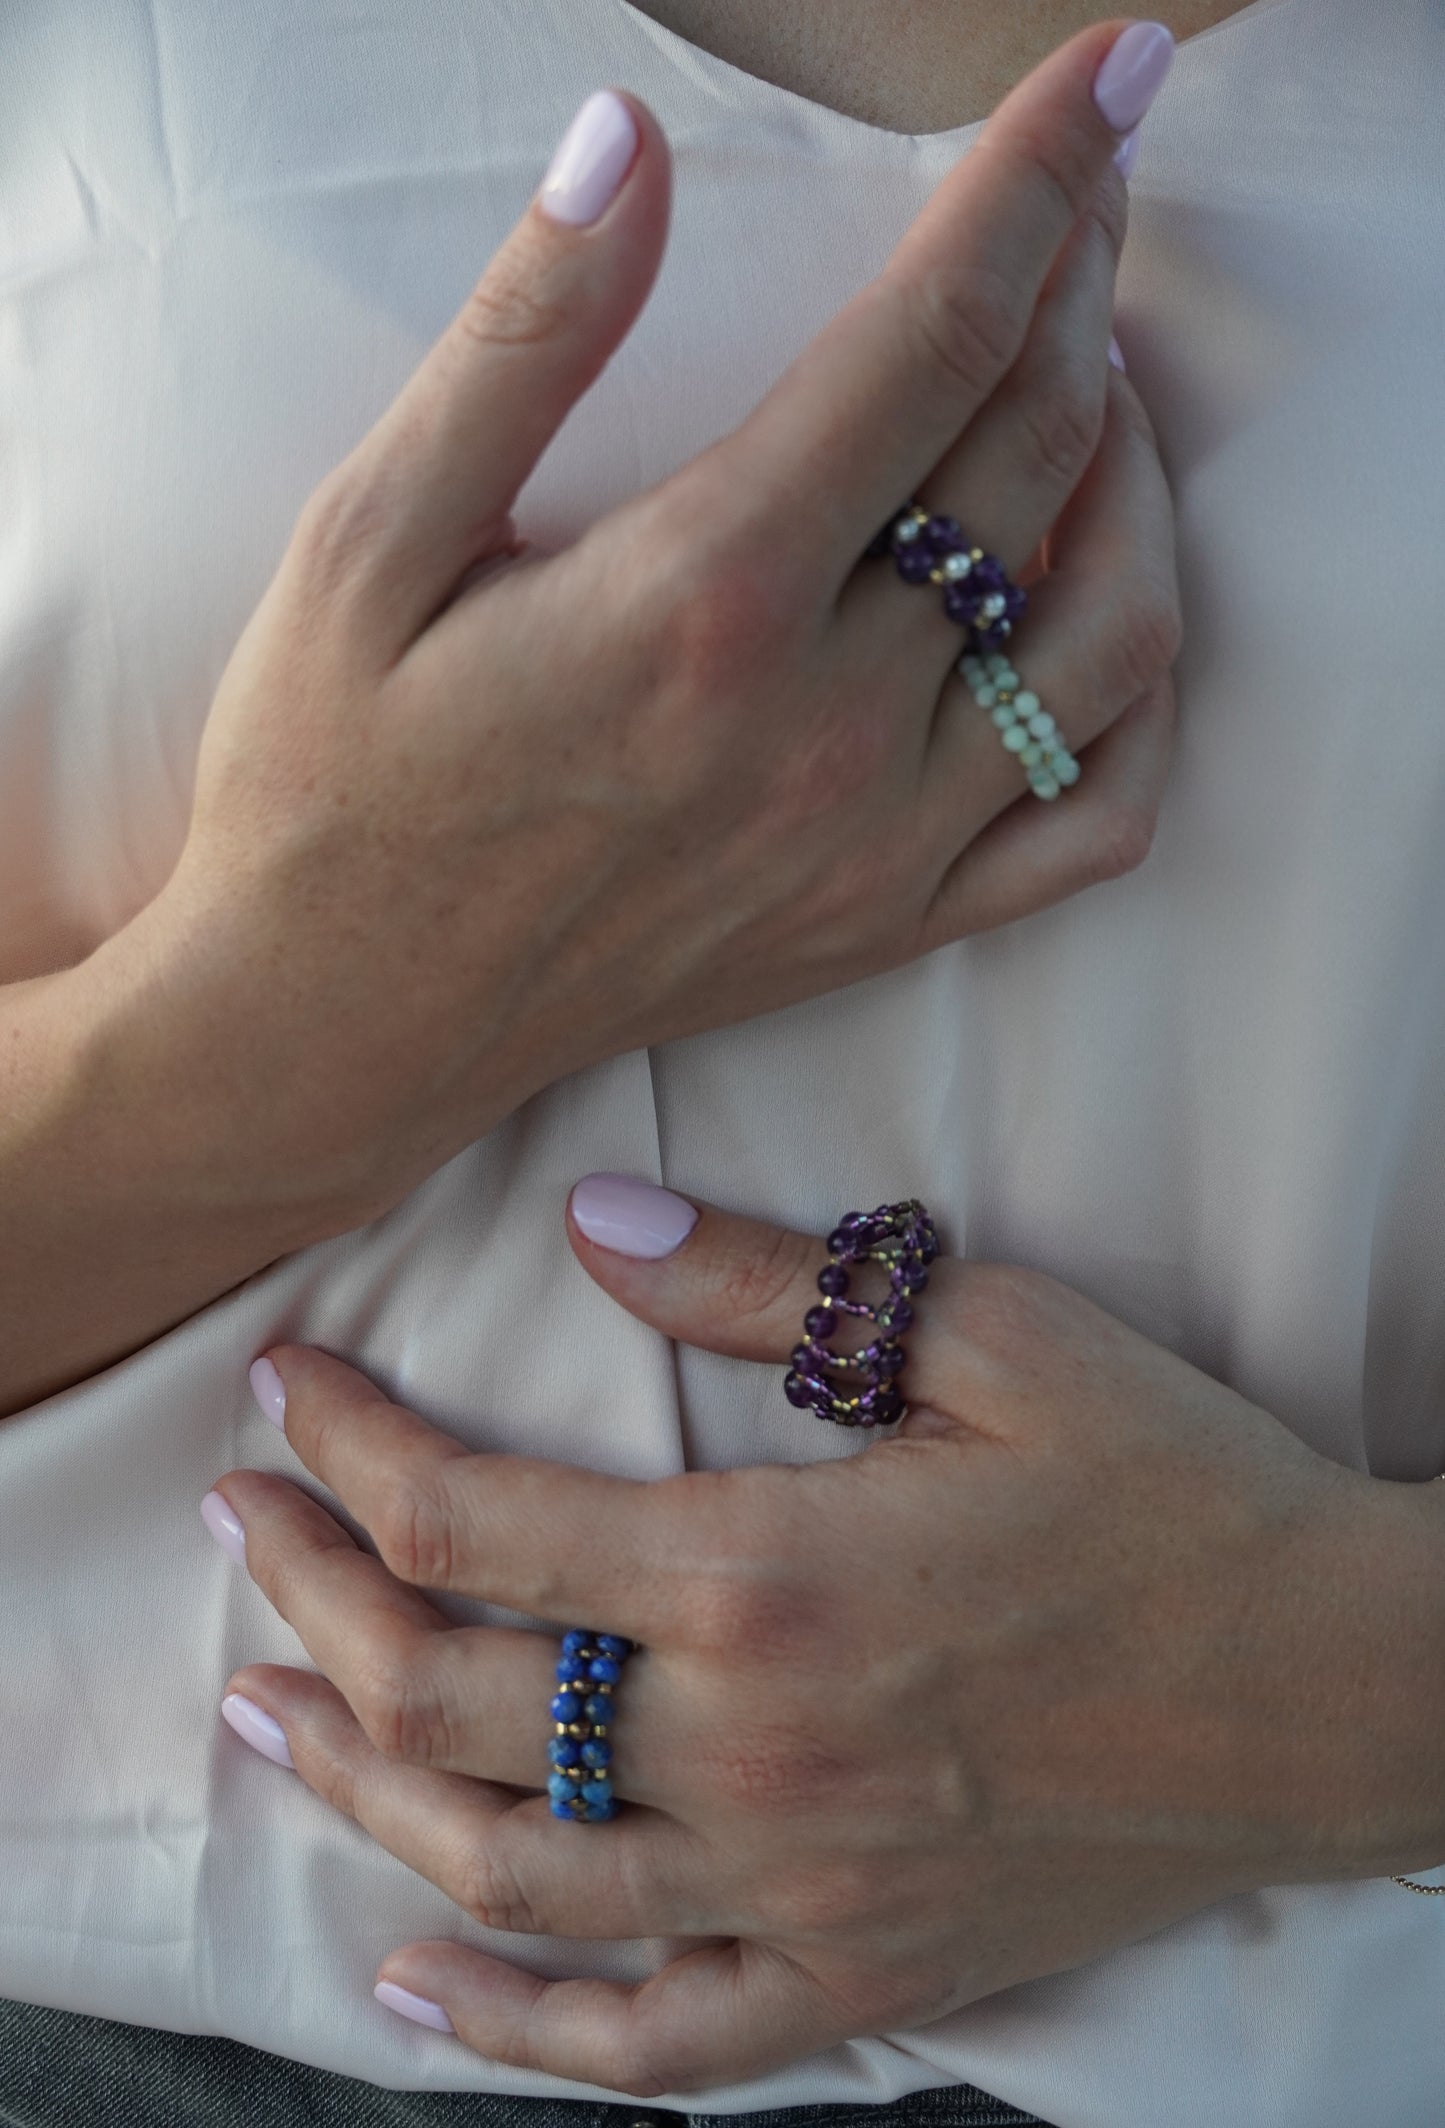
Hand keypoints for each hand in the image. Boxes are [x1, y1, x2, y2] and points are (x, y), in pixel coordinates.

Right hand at [131, 19, 1178, 1229]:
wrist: (340, 1024)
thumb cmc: (331, 785)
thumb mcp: (371, 541)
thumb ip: (521, 341)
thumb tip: (626, 148)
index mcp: (705, 597)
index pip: (935, 339)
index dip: (1039, 184)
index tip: (1107, 79)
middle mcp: (826, 724)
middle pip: (1039, 454)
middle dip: (1088, 286)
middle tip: (1086, 199)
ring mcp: (875, 840)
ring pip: (1113, 633)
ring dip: (1137, 482)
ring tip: (1092, 392)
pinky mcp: (887, 925)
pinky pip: (1093, 821)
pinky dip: (1142, 704)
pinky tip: (1101, 621)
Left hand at [210, 1183, 1444, 2096]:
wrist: (1336, 1687)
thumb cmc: (1173, 1493)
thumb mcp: (996, 1336)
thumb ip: (777, 1285)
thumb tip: (595, 1223)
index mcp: (772, 1575)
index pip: (475, 1522)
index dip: (350, 1448)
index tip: (289, 1388)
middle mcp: (754, 1747)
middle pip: (447, 1698)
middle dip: (308, 1603)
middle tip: (238, 1528)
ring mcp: (800, 1884)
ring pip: (506, 1870)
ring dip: (354, 1790)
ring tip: (264, 1713)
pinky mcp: (862, 1969)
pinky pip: (656, 2039)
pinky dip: (518, 2028)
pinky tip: (419, 1985)